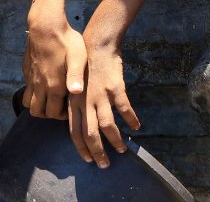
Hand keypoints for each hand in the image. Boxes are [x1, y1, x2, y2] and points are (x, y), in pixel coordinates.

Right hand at [21, 12, 86, 119]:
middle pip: (38, 112)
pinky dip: (33, 94)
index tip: (71, 109)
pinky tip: (45, 85)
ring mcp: (31, 79)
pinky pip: (26, 90)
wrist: (45, 26)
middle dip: (49, 114)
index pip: (53, 113)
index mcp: (54, 85)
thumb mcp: (78, 57)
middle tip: (61, 106)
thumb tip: (77, 92)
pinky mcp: (27, 72)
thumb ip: (76, 76)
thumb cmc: (66, 40)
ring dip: (39, 106)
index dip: (62, 116)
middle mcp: (40, 85)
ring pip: (28, 104)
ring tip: (52, 99)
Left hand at [69, 44, 140, 167]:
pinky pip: (124, 108)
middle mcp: (85, 102)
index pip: (75, 132)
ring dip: (115, 140)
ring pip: (106, 124)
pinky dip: (130, 119)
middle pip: (90, 133)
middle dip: (98, 151)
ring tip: (122, 150)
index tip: (88, 160)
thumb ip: (77, 106)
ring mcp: (100, 95)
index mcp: (74, 103)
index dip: (82, 148)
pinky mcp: (115, 88)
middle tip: (105, 164)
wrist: (97, 45)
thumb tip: (80, 123)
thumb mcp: (75, 87)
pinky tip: (136, 126)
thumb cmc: (86, 67)